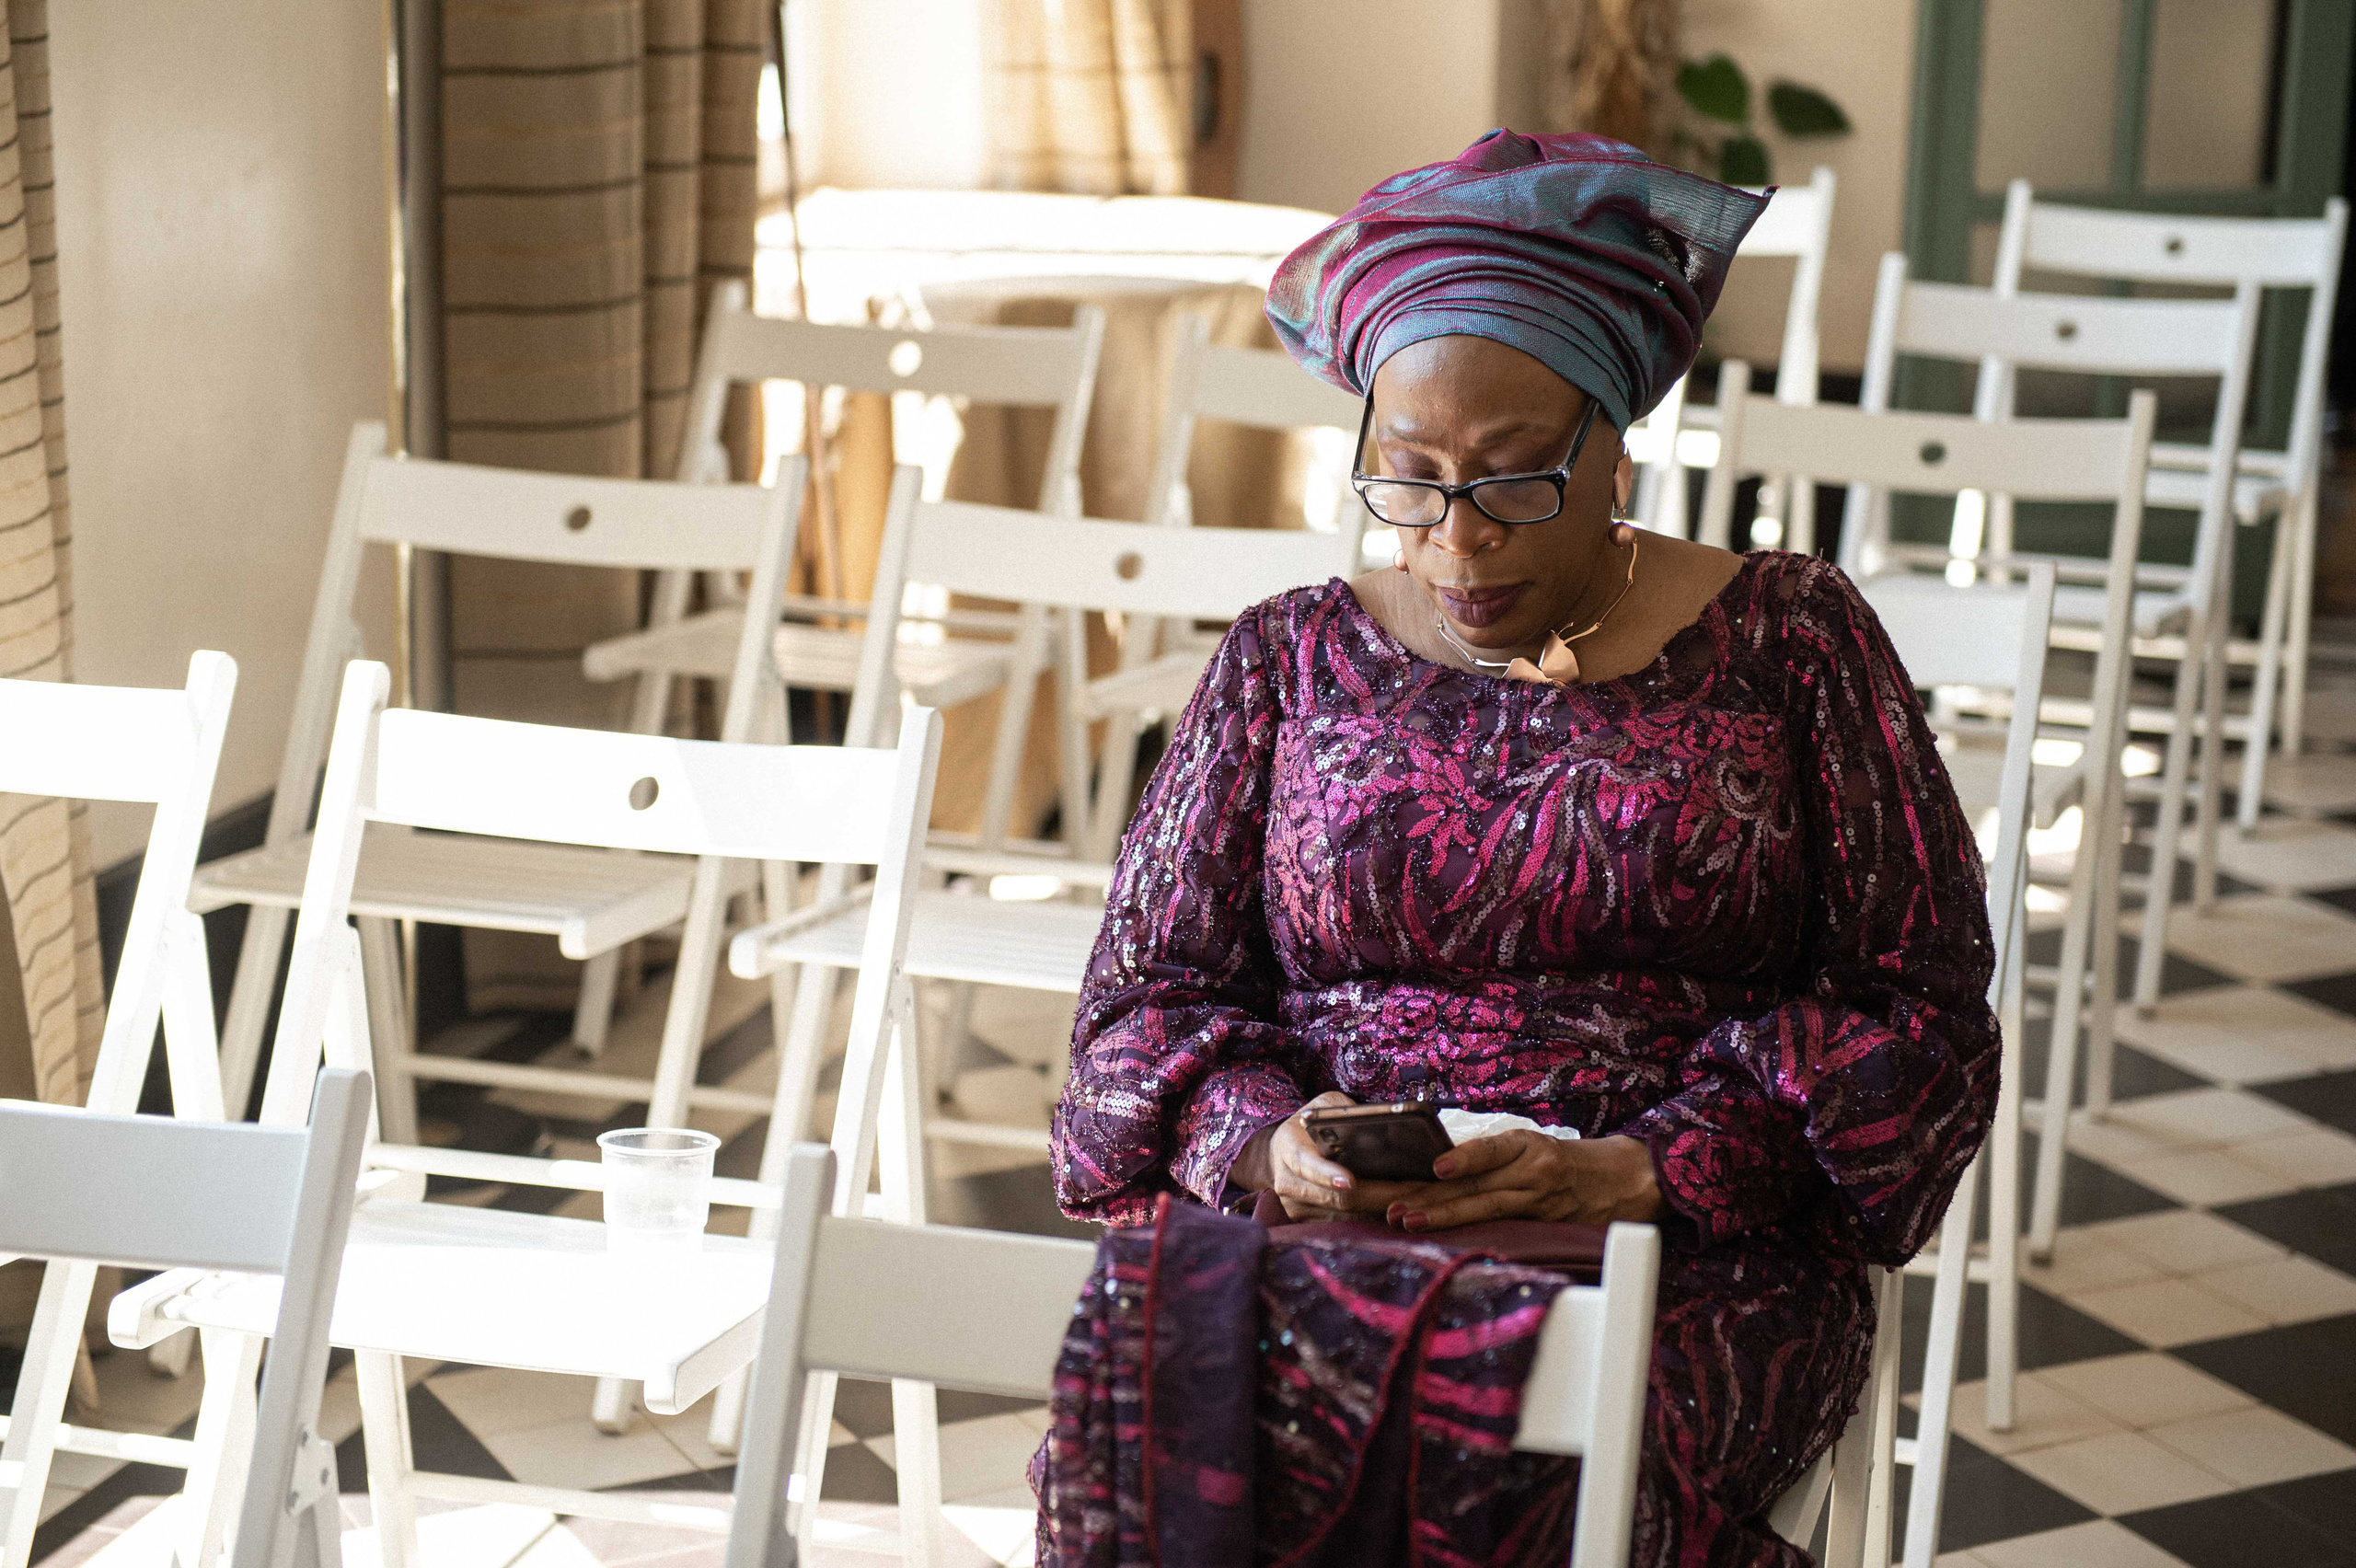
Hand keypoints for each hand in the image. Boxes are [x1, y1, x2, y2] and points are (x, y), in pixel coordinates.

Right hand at [1231, 1092, 1437, 1221]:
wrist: (1281, 1152)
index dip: (1327, 1174)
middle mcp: (1288, 1183)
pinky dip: (1375, 1217)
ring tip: (1420, 1198)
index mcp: (1288, 1149)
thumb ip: (1346, 1111)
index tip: (1350, 1181)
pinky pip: (1348, 1225)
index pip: (1306, 1165)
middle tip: (1416, 1190)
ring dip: (1383, 1209)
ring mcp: (1297, 1208)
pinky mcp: (1308, 1224)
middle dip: (1379, 1196)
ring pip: (1347, 1217)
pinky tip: (1403, 1207)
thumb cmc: (1309, 1125)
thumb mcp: (1324, 1105)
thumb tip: (1386, 1123)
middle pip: (1336, 1198)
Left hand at [1382, 1132, 1664, 1231]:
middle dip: (1425, 1194)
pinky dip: (1473, 1233)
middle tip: (1386, 1205)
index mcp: (1525, 1144)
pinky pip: (1503, 1229)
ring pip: (1484, 1209)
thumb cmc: (1570, 1161)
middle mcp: (1532, 1170)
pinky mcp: (1544, 1225)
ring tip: (1405, 1221)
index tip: (1435, 1167)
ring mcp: (1538, 1201)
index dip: (1465, 1159)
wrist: (1625, 1179)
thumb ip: (1492, 1156)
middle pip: (1473, 1183)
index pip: (1490, 1150)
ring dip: (1441, 1217)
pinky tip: (1448, 1239)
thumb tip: (1434, 1167)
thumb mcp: (1534, 1146)